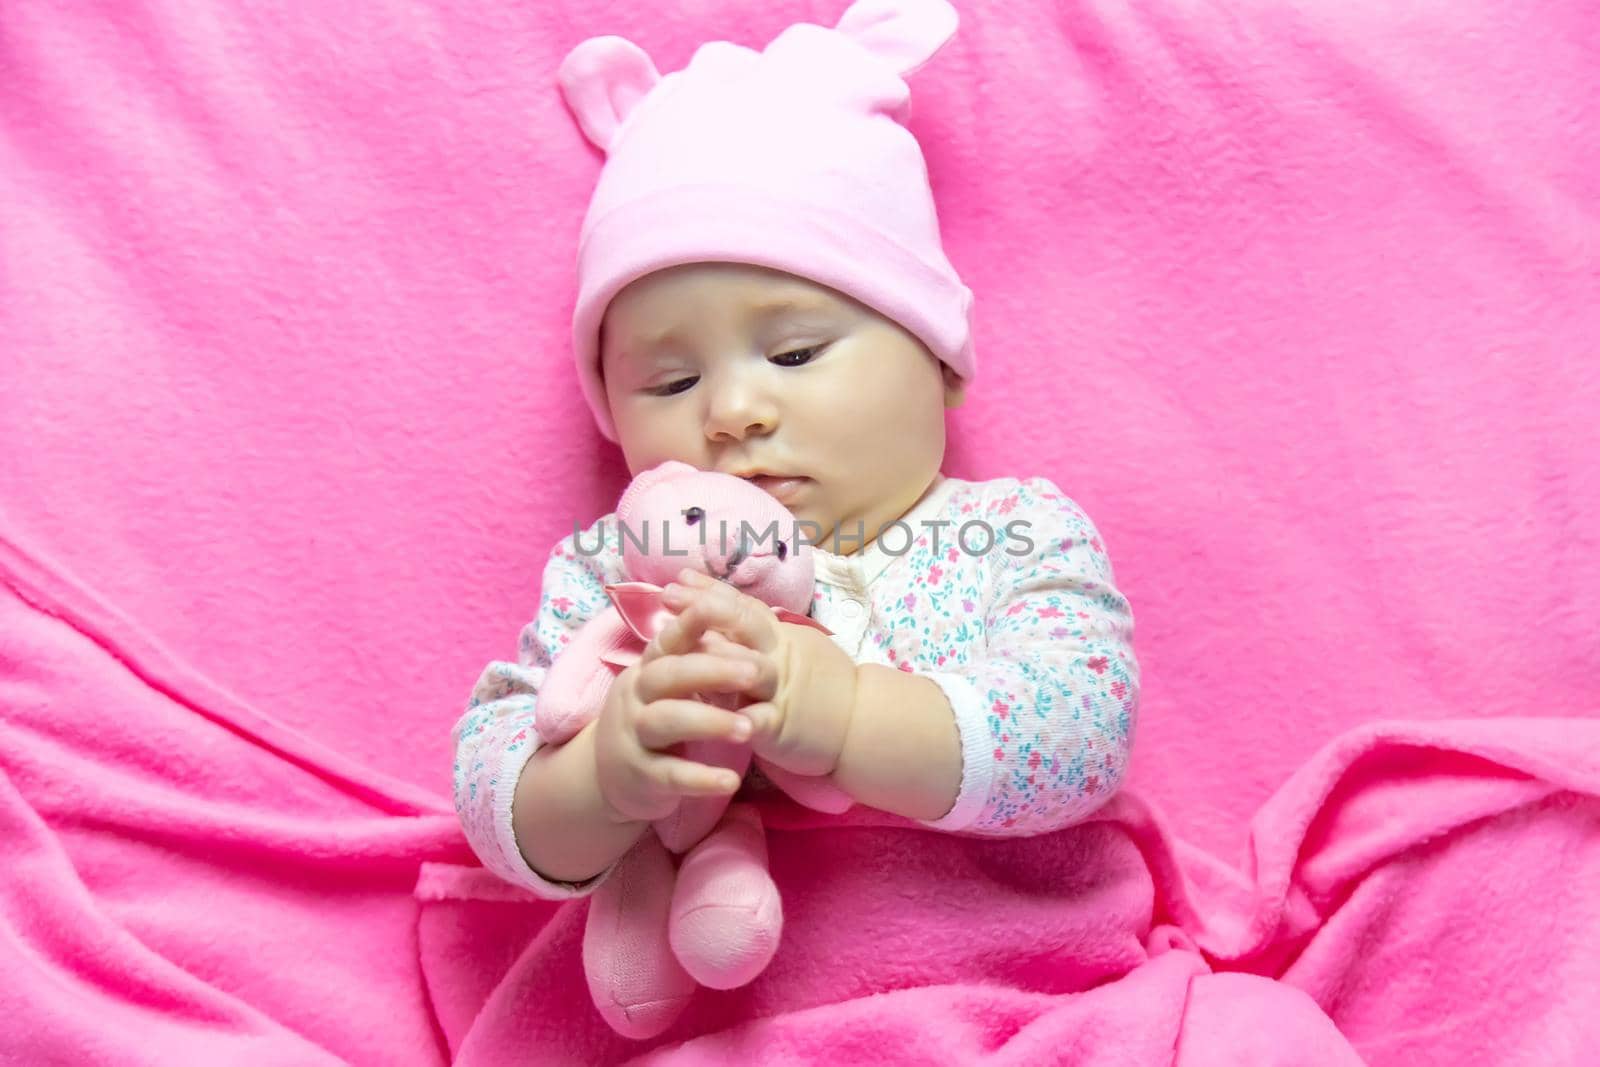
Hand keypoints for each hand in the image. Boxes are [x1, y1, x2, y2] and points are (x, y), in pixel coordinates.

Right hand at [592, 614, 758, 824]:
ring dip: (710, 722)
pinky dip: (701, 779)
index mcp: (647, 670)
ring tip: (749, 728)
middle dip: (712, 670)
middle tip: (755, 672)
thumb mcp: (661, 687)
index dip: (688, 624)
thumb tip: (723, 613)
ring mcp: (634, 736)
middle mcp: (636, 697)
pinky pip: (671, 775)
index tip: (714, 607)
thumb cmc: (649, 720)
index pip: (667, 641)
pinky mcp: (640, 775)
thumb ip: (689, 658)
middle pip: (668, 675)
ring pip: (667, 721)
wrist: (604, 777)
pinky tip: (731, 781)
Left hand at [660, 568, 857, 778]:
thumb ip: (763, 633)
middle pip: (744, 623)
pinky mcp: (782, 726)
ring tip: (685, 646)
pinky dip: (736, 718)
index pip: (744, 605)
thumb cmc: (825, 686)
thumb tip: (726, 610)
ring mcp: (780, 690)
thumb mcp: (796, 648)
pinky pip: (757, 719)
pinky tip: (710, 716)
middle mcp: (779, 656)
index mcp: (780, 637)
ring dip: (718, 655)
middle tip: (667, 597)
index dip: (710, 590)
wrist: (864, 722)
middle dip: (704, 608)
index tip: (678, 577)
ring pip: (749, 667)